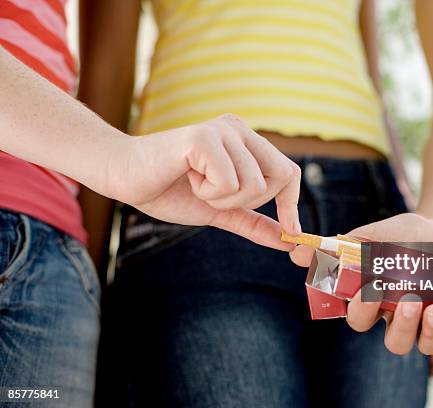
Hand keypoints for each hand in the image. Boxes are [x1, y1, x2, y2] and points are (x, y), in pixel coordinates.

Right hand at [106, 114, 300, 249]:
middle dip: (249, 201)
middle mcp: (239, 129)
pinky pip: (228, 182)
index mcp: (246, 141)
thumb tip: (287, 242)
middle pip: (280, 177)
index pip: (289, 172)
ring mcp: (223, 130)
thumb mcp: (221, 211)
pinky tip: (186, 176)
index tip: (291, 233)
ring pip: (253, 185)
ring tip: (196, 183)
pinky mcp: (204, 137)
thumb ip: (253, 222)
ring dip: (222, 199)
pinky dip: (207, 192)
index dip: (292, 204)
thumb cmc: (169, 189)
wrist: (124, 176)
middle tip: (214, 194)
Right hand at [290, 213, 432, 353]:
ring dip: (430, 332)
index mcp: (377, 300)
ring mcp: (431, 319)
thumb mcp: (374, 235)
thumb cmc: (405, 234)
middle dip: (399, 326)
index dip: (361, 309)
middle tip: (405, 301)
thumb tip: (294, 249)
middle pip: (394, 341)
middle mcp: (401, 317)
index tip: (366, 288)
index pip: (360, 317)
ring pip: (425, 345)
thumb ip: (341, 246)